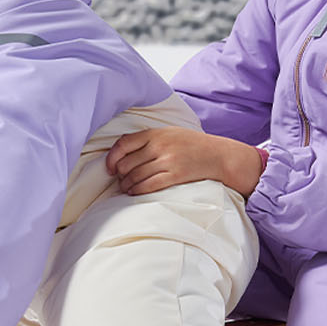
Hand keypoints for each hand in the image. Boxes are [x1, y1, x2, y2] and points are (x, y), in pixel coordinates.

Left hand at [106, 127, 265, 196]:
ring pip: (136, 176)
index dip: (112, 157)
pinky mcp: (175, 175)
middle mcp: (160, 146)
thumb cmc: (191, 144)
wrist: (217, 155)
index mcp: (155, 133)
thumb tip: (123, 151)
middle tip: (119, 180)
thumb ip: (149, 138)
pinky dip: (138, 190)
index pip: (124, 144)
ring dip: (127, 185)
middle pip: (127, 163)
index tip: (109, 167)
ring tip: (125, 188)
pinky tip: (134, 192)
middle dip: (119, 174)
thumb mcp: (170, 133)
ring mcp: (168, 161)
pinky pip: (149, 185)